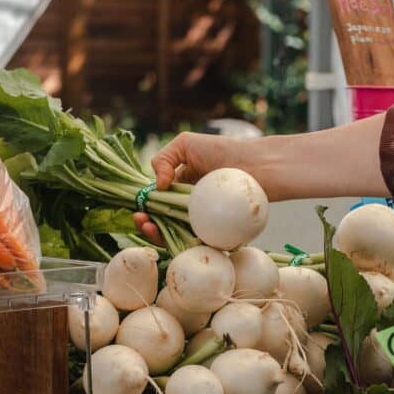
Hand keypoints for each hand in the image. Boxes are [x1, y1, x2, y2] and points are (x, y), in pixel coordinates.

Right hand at [137, 132, 262, 245]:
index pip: (156, 206)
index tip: (138, 211)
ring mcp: (203, 224)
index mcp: (178, 192)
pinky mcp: (218, 236)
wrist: (255, 164)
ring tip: (152, 229)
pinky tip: (175, 239)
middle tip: (143, 222)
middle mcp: (188, 210)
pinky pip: (201, 248)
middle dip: (147, 227)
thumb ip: (163, 159)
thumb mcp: (185, 145)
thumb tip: (157, 186)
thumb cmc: (222, 151)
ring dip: (160, 239)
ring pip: (177, 239)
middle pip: (162, 226)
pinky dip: (187, 248)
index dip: (144, 210)